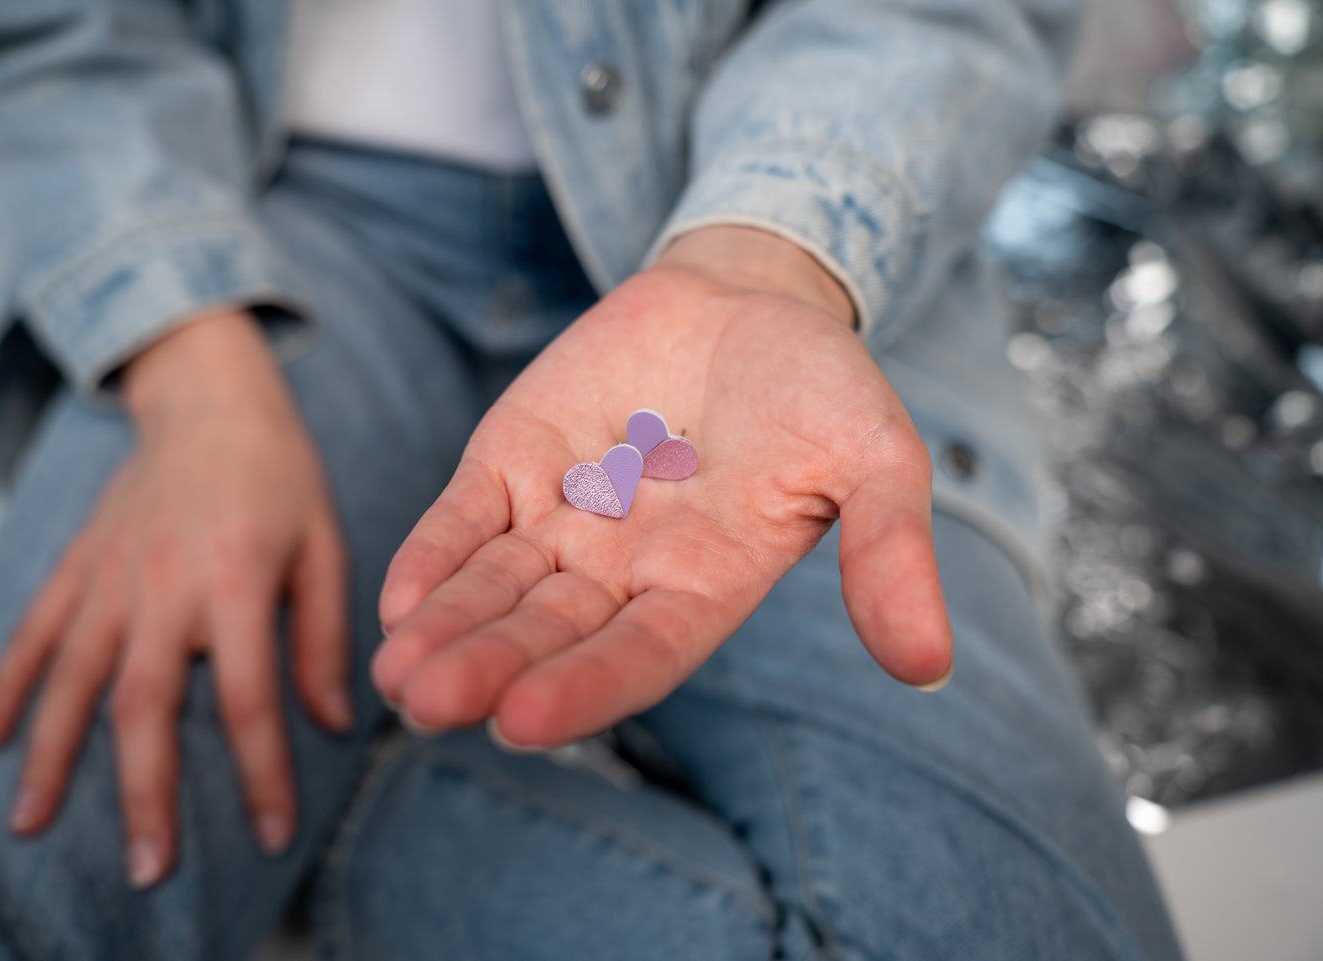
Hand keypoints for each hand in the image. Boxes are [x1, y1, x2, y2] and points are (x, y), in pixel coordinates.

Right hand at [0, 309, 351, 887]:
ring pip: (72, 678)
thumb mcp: (326, 547)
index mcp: (236, 582)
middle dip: (144, 793)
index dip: (262, 772)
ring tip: (31, 824)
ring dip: (50, 755)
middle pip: (145, 705)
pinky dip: (6, 684)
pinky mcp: (77, 564)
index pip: (249, 697)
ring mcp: (110, 576)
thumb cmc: (281, 475)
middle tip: (146, 867)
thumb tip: (332, 721)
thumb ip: (323, 635)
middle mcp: (163, 586)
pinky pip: (33, 631)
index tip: (275, 833)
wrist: (211, 399)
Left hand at [372, 226, 950, 748]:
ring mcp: (559, 520)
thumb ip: (888, 552)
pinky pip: (463, 519)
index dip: (585, 687)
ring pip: (493, 588)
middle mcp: (620, 572)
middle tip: (426, 704)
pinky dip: (432, 554)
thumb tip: (929, 666)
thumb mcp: (876, 457)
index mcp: (703, 587)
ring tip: (394, 673)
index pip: (638, 654)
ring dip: (445, 629)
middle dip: (487, 669)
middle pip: (547, 634)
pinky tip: (396, 596)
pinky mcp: (511, 463)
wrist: (744, 298)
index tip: (522, 720)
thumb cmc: (817, 386)